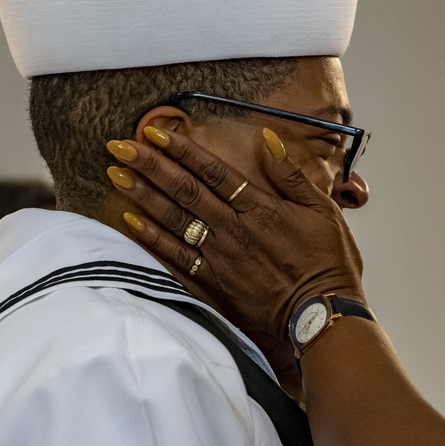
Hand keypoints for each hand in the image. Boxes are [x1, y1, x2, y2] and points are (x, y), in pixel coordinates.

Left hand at [106, 126, 365, 343]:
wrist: (323, 312)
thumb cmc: (328, 262)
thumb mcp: (323, 210)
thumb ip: (292, 175)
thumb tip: (269, 141)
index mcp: (262, 208)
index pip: (215, 171)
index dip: (184, 150)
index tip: (156, 133)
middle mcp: (236, 228)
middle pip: (186, 190)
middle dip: (151, 166)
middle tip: (121, 147)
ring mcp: (223, 255)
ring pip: (176, 219)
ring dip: (144, 196)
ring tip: (116, 175)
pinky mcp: (217, 280)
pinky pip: (178, 256)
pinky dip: (153, 238)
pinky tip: (132, 221)